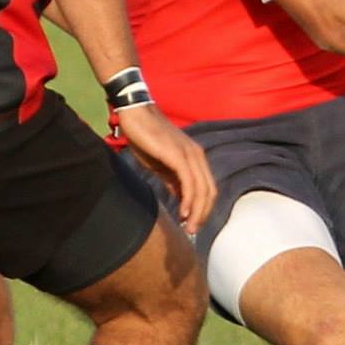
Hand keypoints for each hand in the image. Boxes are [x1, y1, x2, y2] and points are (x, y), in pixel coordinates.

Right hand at [113, 103, 216, 233]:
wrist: (135, 113)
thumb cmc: (146, 137)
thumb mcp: (160, 164)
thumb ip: (172, 179)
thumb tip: (180, 198)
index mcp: (195, 157)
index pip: (207, 188)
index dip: (203, 209)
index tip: (192, 223)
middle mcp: (197, 155)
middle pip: (209, 191)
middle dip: (202, 214)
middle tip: (191, 231)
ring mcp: (189, 154)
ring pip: (201, 189)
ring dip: (196, 212)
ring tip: (188, 227)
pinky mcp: (177, 154)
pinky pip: (189, 181)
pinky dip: (188, 199)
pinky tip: (182, 212)